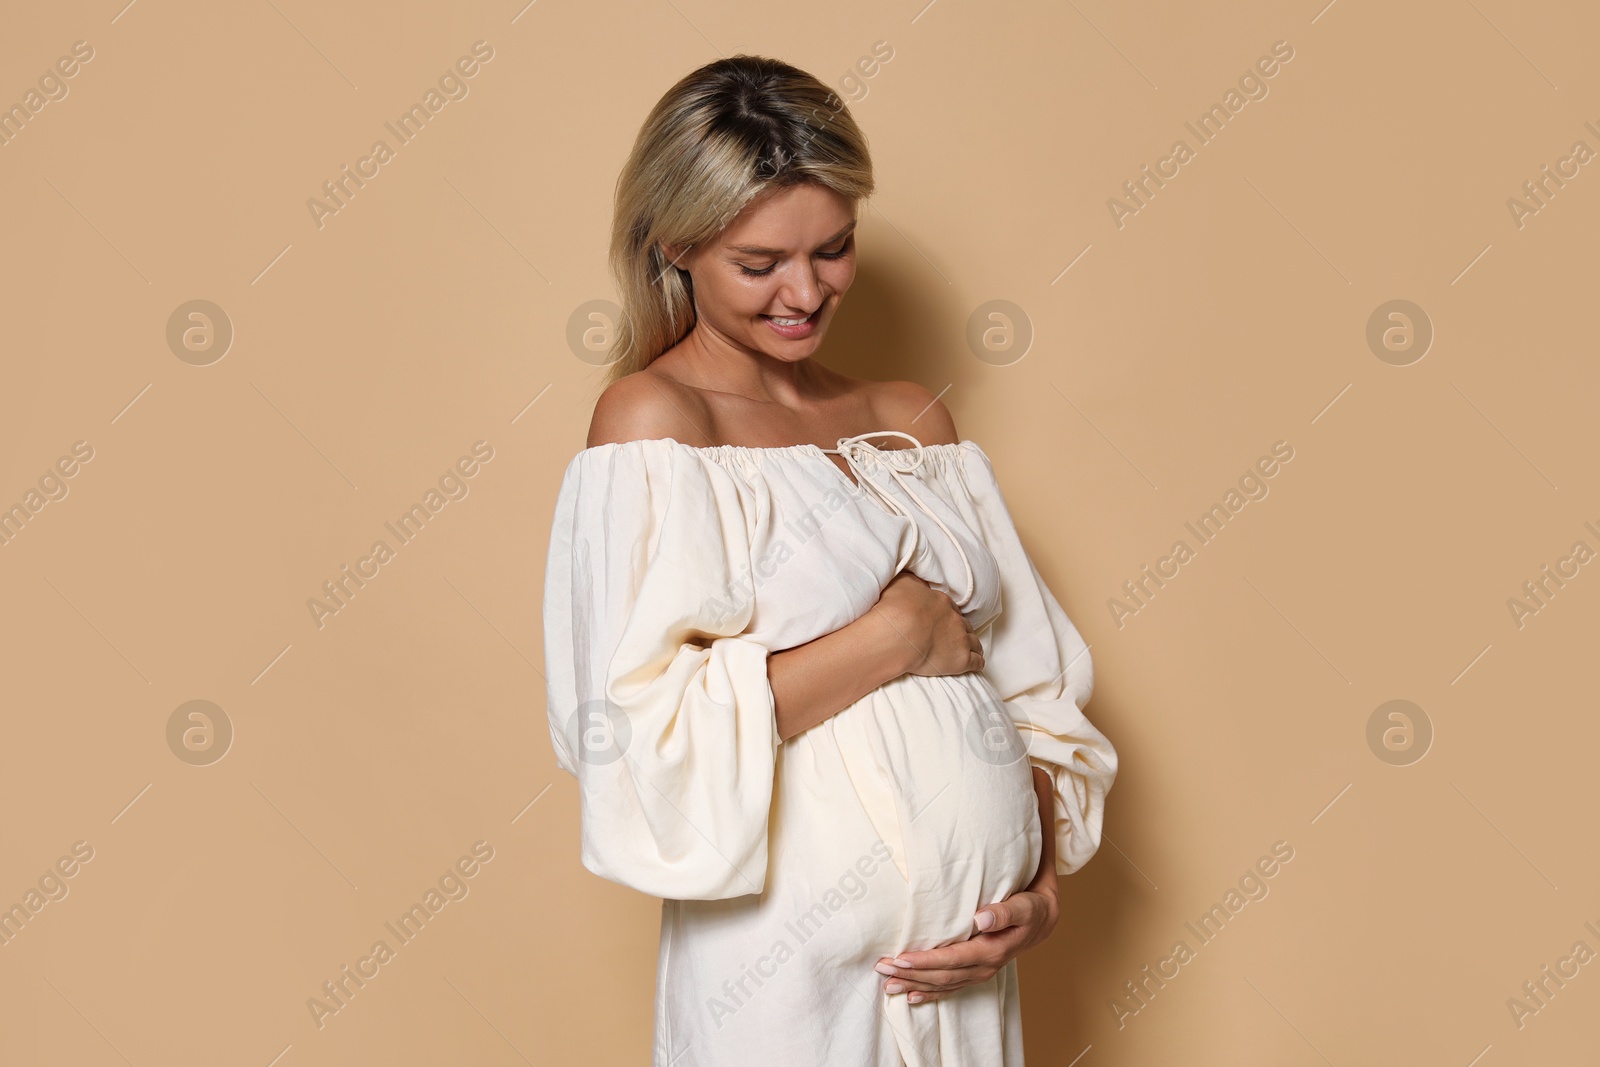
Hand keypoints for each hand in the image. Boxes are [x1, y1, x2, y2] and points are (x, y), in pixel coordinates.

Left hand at [873, 850, 1059, 1004]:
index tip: (900, 958)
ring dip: (914, 985)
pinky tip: (911, 997)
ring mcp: (979, 973)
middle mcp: (984, 967)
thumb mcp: (1024, 906)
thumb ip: (1003, 912)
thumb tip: (980, 918)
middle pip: (941, 976)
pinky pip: (950, 988)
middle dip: (910, 974)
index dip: (925, 961)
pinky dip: (930, 993)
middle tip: (881, 968)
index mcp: (992, 951)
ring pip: (942, 984)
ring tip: (887, 984)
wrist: (1041, 920)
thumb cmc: (1030, 907)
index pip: (952, 959)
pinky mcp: (975, 972)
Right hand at [874, 571, 982, 678]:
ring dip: (971, 646)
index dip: (948, 616)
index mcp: (942, 602)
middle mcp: (955, 619)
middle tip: (952, 636)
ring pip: (974, 642)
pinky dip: (977, 662)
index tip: (943, 621)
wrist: (899, 634)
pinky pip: (977, 661)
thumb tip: (917, 582)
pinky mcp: (962, 660)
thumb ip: (912, 582)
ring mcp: (961, 639)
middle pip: (964, 625)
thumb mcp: (901, 584)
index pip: (951, 609)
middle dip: (960, 630)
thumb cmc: (896, 610)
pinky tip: (974, 664)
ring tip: (967, 651)